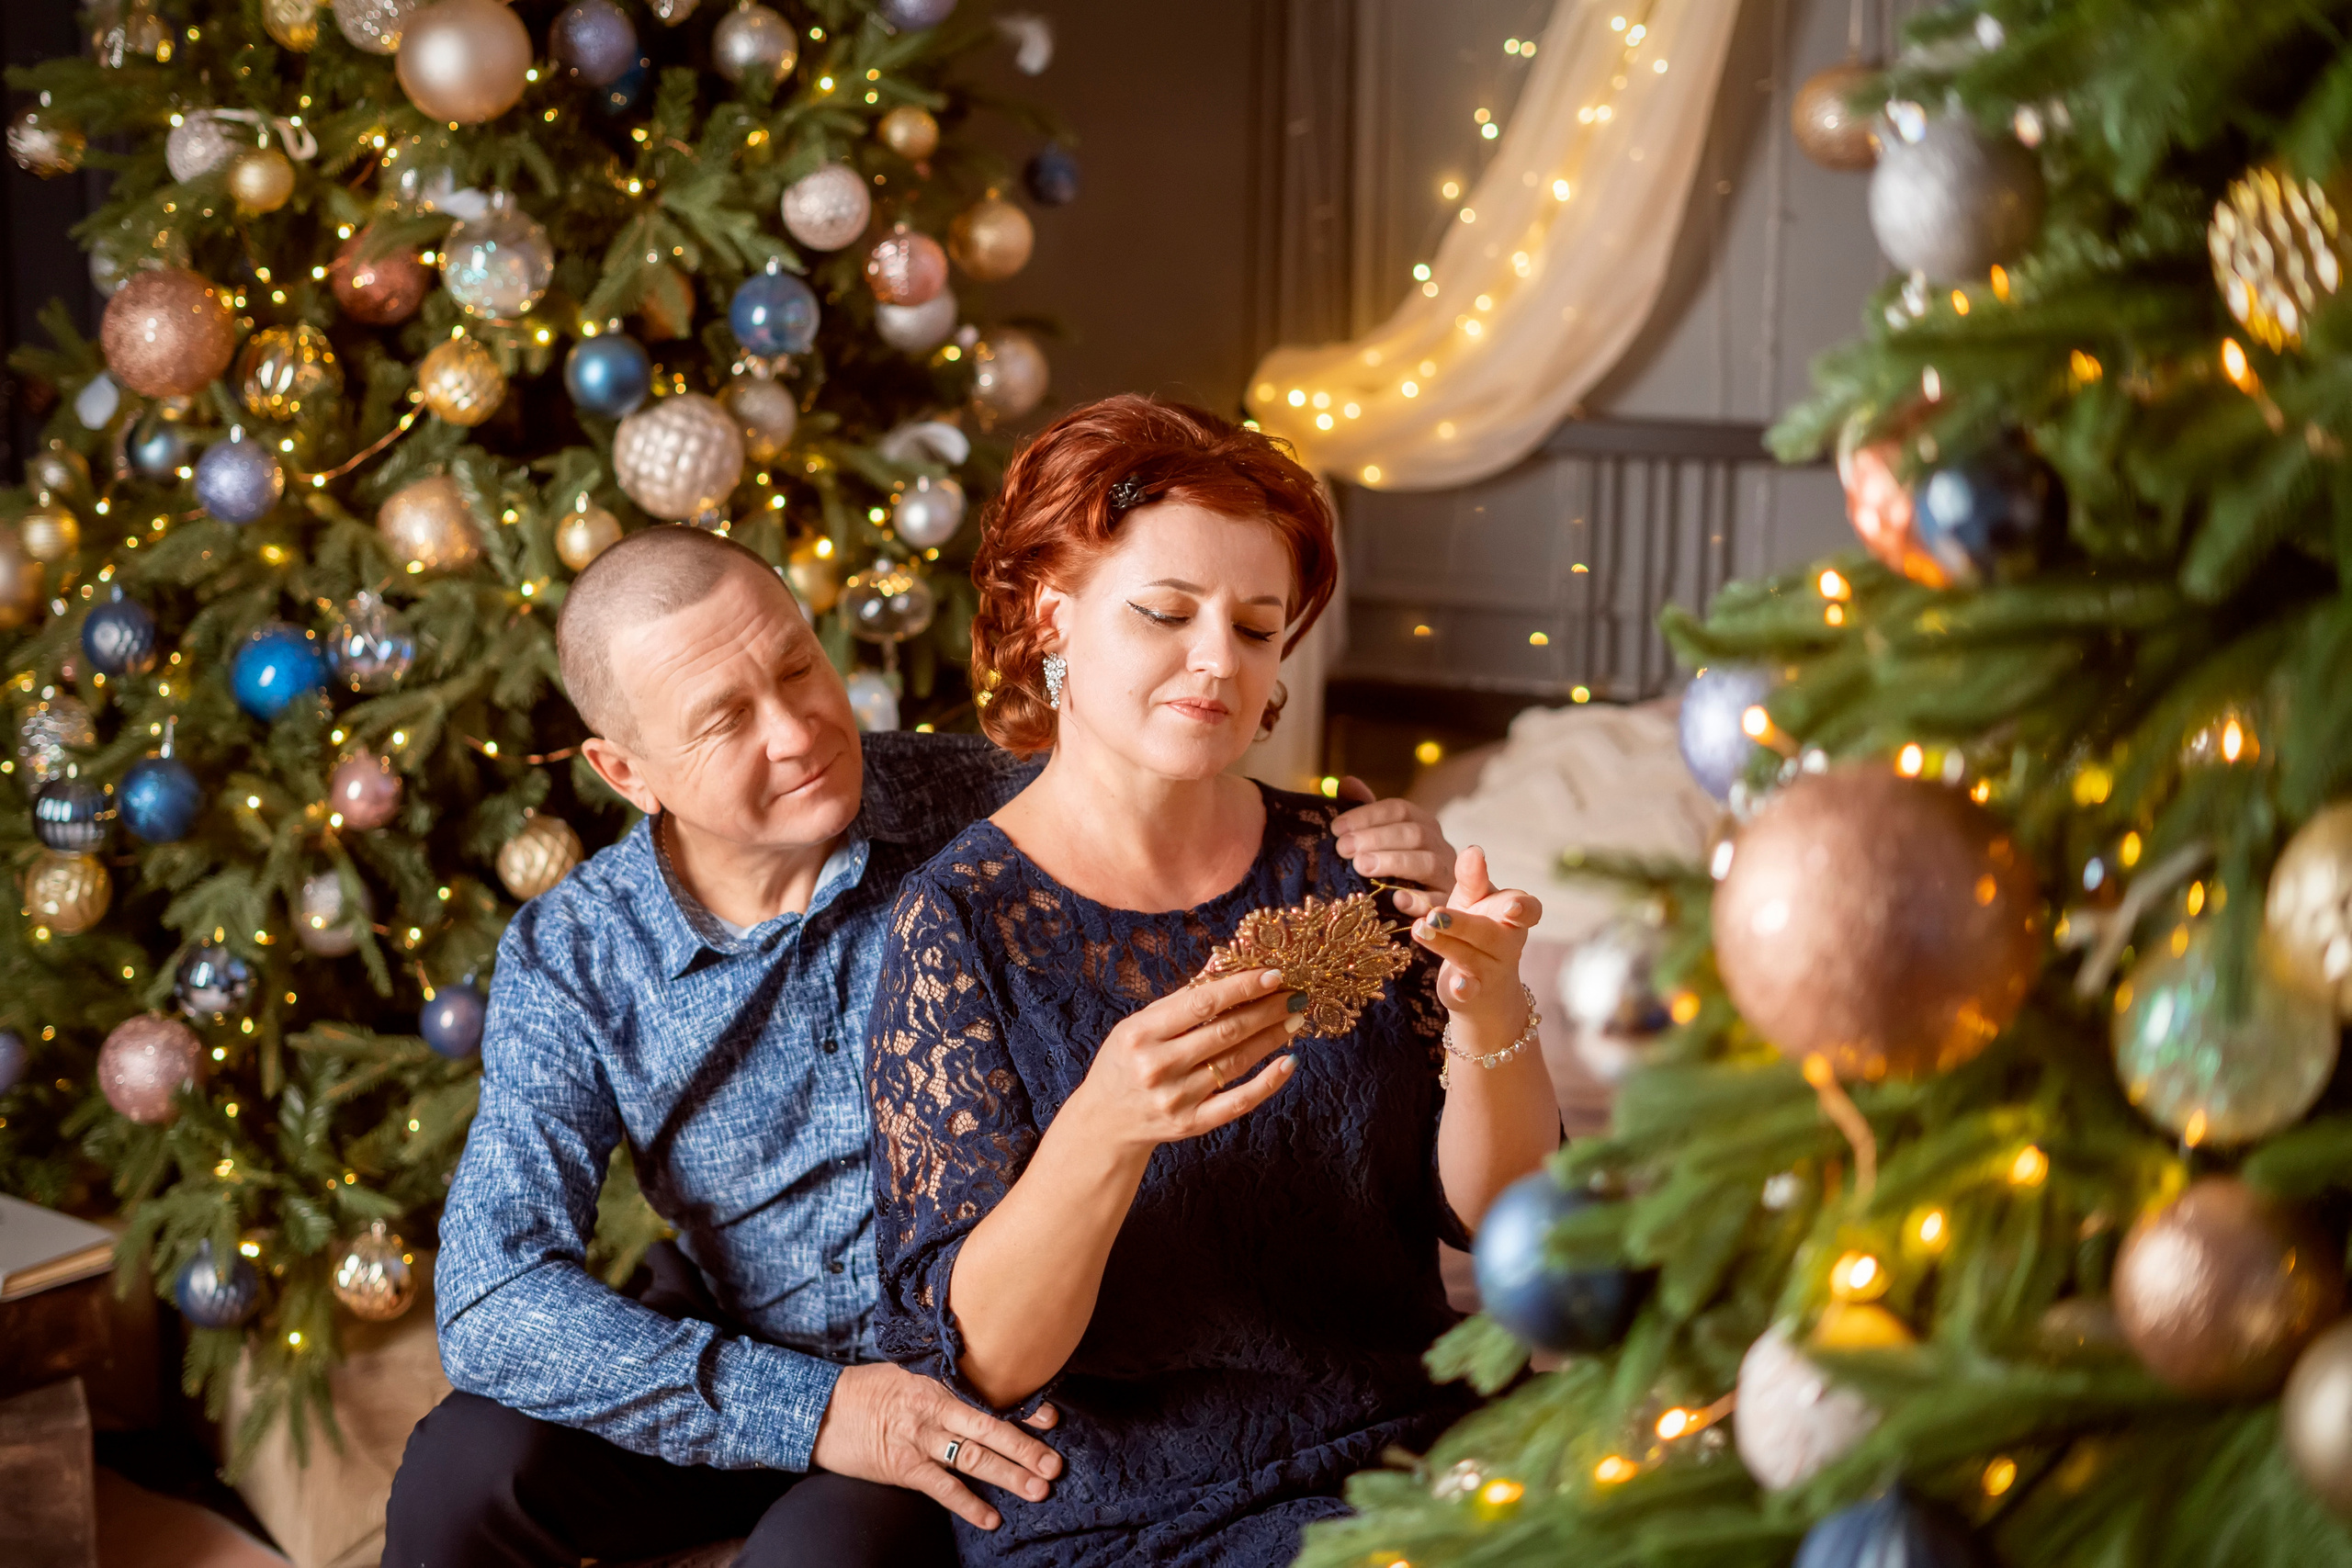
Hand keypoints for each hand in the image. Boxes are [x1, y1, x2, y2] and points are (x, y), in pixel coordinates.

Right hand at [811, 1361, 1063, 1530]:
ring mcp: (919, 1438)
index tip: (1053, 1418)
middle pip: (990, 1428)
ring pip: (972, 1458)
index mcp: (940, 1381)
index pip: (990, 1393)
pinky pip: (942, 1488)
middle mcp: (935, 1407)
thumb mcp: (909, 1371)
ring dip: (1008, 1475)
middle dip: (1026, 1448)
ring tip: (1038, 1490)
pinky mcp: (902, 1467)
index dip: (1023, 1407)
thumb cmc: (868, 1389)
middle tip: (1055, 1465)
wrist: (822, 1410)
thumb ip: (945, 1378)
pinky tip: (990, 1517)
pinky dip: (967, 1503)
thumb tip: (983, 1380)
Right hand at [1066, 968, 1302, 1157]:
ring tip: (1293, 1019)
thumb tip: (1223, 963)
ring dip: (1271, 1038)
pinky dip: (1268, 1082)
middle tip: (1294, 995)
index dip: (1241, 987)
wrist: (1105, 1120)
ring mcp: (1177, 1098)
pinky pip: (1239, 1102)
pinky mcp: (1192, 1123)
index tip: (1273, 975)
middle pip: (1225, 1032)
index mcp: (1142, 1033)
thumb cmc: (1124, 1062)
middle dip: (1266, 1010)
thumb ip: (1182, 997)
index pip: (1202, 1003)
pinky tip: (1288, 1062)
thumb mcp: (1139, 1023)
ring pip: (1237, 1062)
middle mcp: (1159, 1066)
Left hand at [1332, 776, 1457, 916]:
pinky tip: (1395, 900)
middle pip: (1414, 833)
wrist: (1435, 913)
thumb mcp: (1382, 840)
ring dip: (1394, 862)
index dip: (1367, 815)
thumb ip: (1366, 813)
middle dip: (1376, 838)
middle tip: (1344, 848)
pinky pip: (1438, 901)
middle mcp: (1439, 847)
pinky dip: (1418, 900)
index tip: (1337, 828)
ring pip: (1428, 863)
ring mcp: (1447, 876)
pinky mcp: (1448, 906)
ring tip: (1361, 865)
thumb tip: (1346, 783)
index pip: (1400, 809)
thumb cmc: (1398, 872)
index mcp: (1423, 825)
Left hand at [1409, 845, 1540, 1024]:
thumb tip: (1473, 850)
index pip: (1529, 911)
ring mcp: (1492, 970)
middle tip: (1435, 914)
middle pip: (1489, 934)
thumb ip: (1472, 879)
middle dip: (1462, 924)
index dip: (1522, 909)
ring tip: (1420, 930)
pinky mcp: (1474, 993)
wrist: (1484, 989)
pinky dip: (1464, 988)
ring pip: (1471, 957)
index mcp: (1513, 917)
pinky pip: (1470, 992)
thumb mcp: (1473, 901)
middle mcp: (1508, 944)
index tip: (1509, 906)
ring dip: (1445, 945)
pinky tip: (1455, 985)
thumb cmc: (1477, 930)